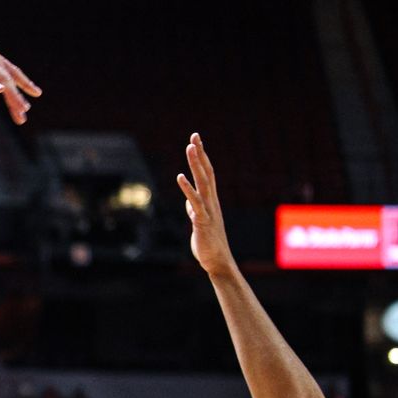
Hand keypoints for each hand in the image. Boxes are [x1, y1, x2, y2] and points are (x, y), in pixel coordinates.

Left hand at [176, 133, 235, 275]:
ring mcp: (208, 210)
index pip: (207, 174)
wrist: (217, 261)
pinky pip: (195, 202)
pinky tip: (180, 176)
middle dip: (200, 154)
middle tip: (195, 136)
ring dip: (196, 164)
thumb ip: (194, 210)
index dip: (202, 157)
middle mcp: (211, 201)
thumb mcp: (199, 222)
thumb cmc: (208, 242)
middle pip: (206, 173)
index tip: (196, 140)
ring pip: (203, 183)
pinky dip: (187, 189)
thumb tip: (188, 203)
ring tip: (190, 148)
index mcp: (210, 200)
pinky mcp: (202, 221)